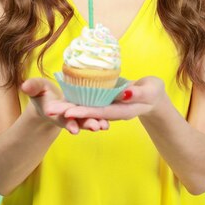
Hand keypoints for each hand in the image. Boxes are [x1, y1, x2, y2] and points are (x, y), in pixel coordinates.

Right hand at [19, 78, 109, 134]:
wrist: (51, 102)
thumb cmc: (42, 94)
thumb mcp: (37, 89)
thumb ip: (32, 87)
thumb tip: (24, 85)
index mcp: (55, 111)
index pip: (60, 116)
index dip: (66, 121)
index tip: (70, 126)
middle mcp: (67, 116)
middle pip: (76, 120)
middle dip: (84, 124)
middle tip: (94, 127)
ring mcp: (77, 115)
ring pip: (86, 120)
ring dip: (95, 123)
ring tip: (103, 126)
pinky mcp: (85, 112)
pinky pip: (94, 115)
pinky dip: (101, 119)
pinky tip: (107, 123)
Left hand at [45, 76, 166, 123]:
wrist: (153, 98)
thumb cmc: (154, 92)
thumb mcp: (150, 91)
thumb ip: (138, 94)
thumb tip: (124, 94)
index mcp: (121, 110)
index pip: (100, 112)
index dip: (84, 112)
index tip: (68, 112)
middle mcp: (111, 111)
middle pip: (88, 113)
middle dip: (69, 112)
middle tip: (50, 111)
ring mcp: (106, 108)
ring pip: (85, 109)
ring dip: (68, 109)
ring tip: (50, 108)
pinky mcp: (104, 102)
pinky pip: (88, 103)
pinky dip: (75, 102)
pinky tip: (61, 99)